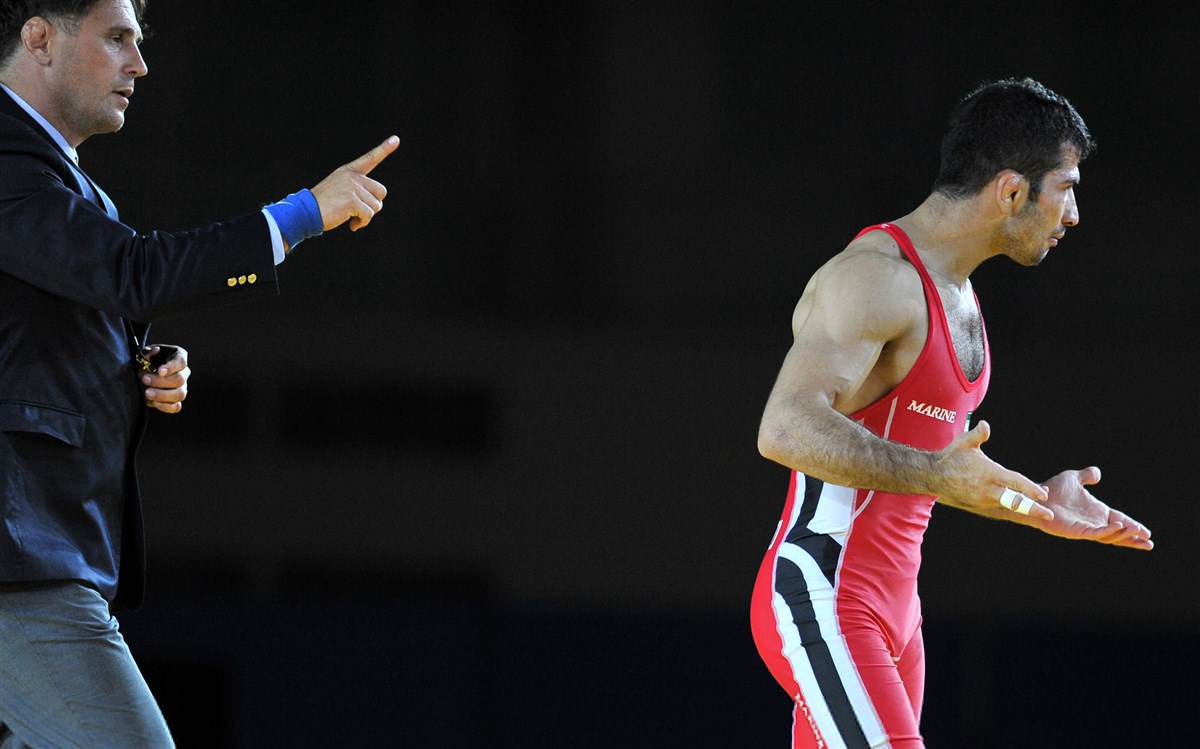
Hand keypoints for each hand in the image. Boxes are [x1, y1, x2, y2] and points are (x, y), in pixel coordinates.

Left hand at [141, 345, 189, 413]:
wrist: (142, 372)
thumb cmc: (145, 360)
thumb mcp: (144, 353)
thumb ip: (148, 353)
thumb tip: (155, 351)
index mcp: (179, 357)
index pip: (181, 362)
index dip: (171, 367)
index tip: (160, 371)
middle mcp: (184, 372)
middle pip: (180, 379)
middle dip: (161, 381)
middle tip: (145, 379)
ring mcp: (182, 387)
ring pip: (180, 394)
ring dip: (162, 395)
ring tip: (147, 393)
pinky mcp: (176, 400)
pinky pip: (176, 407)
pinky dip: (166, 406)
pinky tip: (154, 402)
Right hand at [309, 136, 398, 231]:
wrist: (305, 212)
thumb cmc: (323, 205)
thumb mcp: (339, 190)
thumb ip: (357, 190)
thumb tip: (377, 205)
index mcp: (349, 171)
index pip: (370, 158)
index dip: (384, 149)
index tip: (396, 139)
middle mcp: (352, 176)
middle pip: (381, 192)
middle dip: (373, 205)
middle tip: (358, 211)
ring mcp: (353, 187)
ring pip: (376, 206)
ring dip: (366, 216)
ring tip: (350, 217)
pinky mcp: (353, 200)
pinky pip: (369, 215)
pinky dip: (362, 223)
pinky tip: (351, 225)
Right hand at [935, 421, 1053, 519]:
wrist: (933, 475)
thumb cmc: (951, 457)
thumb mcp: (964, 442)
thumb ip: (978, 434)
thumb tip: (985, 425)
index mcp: (989, 473)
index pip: (1014, 482)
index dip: (1030, 488)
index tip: (1044, 494)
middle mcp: (988, 489)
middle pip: (1015, 501)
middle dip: (1033, 509)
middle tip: (1048, 515)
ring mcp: (983, 499)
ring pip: (1008, 504)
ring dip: (1022, 505)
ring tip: (1038, 505)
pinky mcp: (978, 504)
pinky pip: (998, 505)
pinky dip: (1009, 505)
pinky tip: (1016, 502)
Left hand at [1033, 467, 1153, 549]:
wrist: (1037, 496)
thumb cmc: (1054, 489)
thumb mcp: (1074, 478)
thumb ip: (1087, 476)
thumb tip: (1098, 474)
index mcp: (1097, 511)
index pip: (1120, 520)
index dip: (1133, 525)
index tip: (1147, 532)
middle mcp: (1094, 521)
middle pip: (1118, 532)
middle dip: (1134, 537)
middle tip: (1149, 542)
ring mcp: (1086, 527)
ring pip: (1110, 535)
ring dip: (1124, 534)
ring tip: (1139, 532)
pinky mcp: (1077, 531)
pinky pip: (1095, 533)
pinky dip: (1108, 531)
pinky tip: (1118, 526)